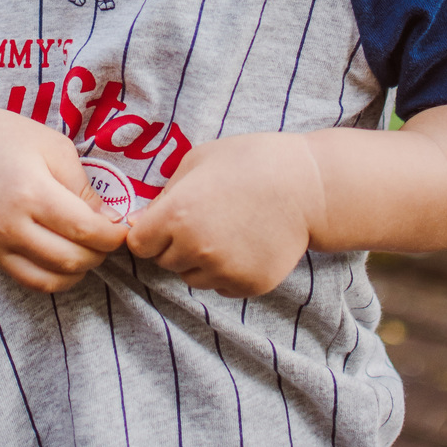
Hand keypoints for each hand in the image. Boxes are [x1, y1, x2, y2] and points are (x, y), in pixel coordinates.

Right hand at [0, 105, 126, 292]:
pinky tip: (65, 261)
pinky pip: (28, 281)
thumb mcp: (52, 146)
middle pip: (72, 259)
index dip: (113, 236)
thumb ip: (82, 185)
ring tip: (88, 250)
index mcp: (32, 191)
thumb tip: (107, 219)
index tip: (122, 230)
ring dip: (80, 271)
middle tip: (108, 239)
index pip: (86, 230)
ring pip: (51, 278)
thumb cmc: (4, 138)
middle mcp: (12, 224)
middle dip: (100, 254)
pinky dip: (54, 278)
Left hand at [125, 131, 323, 296]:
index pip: (139, 245)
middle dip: (175, 244)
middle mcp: (195, 248)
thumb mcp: (197, 161)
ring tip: (227, 231)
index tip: (164, 223)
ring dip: (199, 261)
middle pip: (164, 262)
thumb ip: (165, 194)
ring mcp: (223, 271)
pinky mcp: (248, 286)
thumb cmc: (250, 161)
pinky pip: (222, 286)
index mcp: (176, 215)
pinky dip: (227, 271)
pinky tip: (246, 243)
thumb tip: (140, 220)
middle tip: (204, 219)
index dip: (149, 232)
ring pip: (192, 277)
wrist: (307, 185)